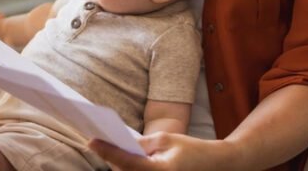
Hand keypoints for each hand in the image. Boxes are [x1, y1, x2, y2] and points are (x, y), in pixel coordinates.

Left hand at [89, 133, 239, 170]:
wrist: (216, 165)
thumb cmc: (192, 150)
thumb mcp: (167, 140)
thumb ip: (143, 144)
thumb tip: (121, 146)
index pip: (128, 161)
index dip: (108, 151)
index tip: (91, 141)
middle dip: (111, 159)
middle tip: (95, 142)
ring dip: (119, 165)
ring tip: (105, 149)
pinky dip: (130, 169)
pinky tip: (122, 160)